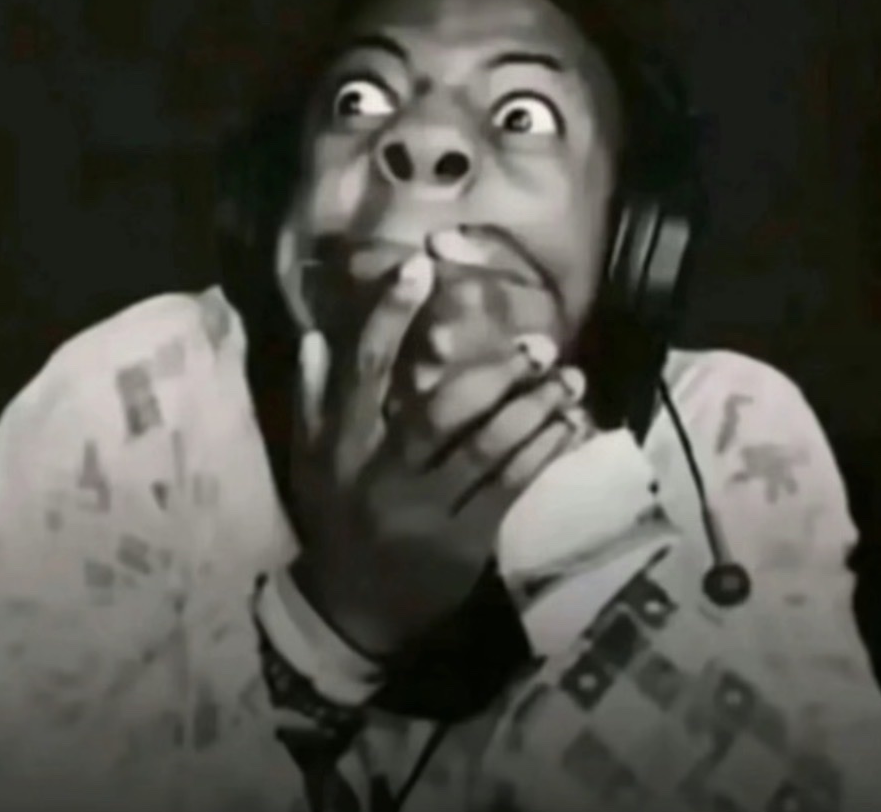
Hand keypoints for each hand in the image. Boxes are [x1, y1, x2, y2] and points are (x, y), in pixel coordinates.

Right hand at [290, 253, 590, 657]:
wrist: (352, 612)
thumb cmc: (333, 525)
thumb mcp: (309, 464)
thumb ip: (311, 401)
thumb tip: (317, 335)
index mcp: (343, 448)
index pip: (364, 372)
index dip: (390, 319)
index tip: (420, 269)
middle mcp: (383, 474)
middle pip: (442, 408)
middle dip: (495, 371)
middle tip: (539, 343)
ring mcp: (427, 510)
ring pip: (487, 448)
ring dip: (534, 408)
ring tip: (571, 380)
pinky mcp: (464, 542)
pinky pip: (510, 489)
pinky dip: (543, 455)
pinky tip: (571, 428)